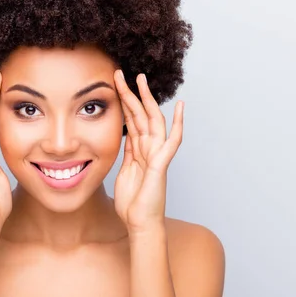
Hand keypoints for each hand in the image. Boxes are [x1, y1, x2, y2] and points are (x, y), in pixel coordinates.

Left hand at [113, 70, 183, 234]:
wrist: (139, 223)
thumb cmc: (133, 202)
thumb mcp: (124, 171)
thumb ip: (128, 153)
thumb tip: (125, 137)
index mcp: (138, 150)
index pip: (131, 120)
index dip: (124, 101)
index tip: (115, 85)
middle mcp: (149, 148)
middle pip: (140, 115)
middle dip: (131, 93)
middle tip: (121, 73)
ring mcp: (157, 155)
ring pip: (153, 121)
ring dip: (146, 100)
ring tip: (141, 79)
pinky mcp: (161, 164)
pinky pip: (172, 141)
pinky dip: (178, 124)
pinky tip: (180, 107)